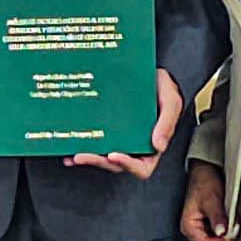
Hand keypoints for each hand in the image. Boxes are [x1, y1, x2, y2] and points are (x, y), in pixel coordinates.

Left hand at [66, 69, 186, 178]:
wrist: (152, 73)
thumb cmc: (164, 88)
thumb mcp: (171, 102)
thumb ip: (167, 123)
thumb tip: (158, 146)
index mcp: (152, 146)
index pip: (142, 167)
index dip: (128, 165)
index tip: (114, 154)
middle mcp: (135, 147)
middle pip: (117, 164)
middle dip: (99, 162)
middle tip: (82, 155)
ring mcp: (121, 140)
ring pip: (103, 157)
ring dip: (88, 158)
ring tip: (73, 154)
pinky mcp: (109, 130)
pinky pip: (96, 143)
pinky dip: (83, 146)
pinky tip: (70, 147)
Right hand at [177, 160, 238, 240]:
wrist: (206, 171)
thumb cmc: (204, 182)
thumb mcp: (212, 198)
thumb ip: (217, 216)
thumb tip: (222, 232)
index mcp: (189, 227)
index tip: (233, 233)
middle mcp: (193, 231)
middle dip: (226, 238)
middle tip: (235, 224)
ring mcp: (202, 229)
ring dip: (228, 233)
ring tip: (231, 218)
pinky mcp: (210, 226)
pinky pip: (221, 235)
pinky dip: (228, 228)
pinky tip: (229, 218)